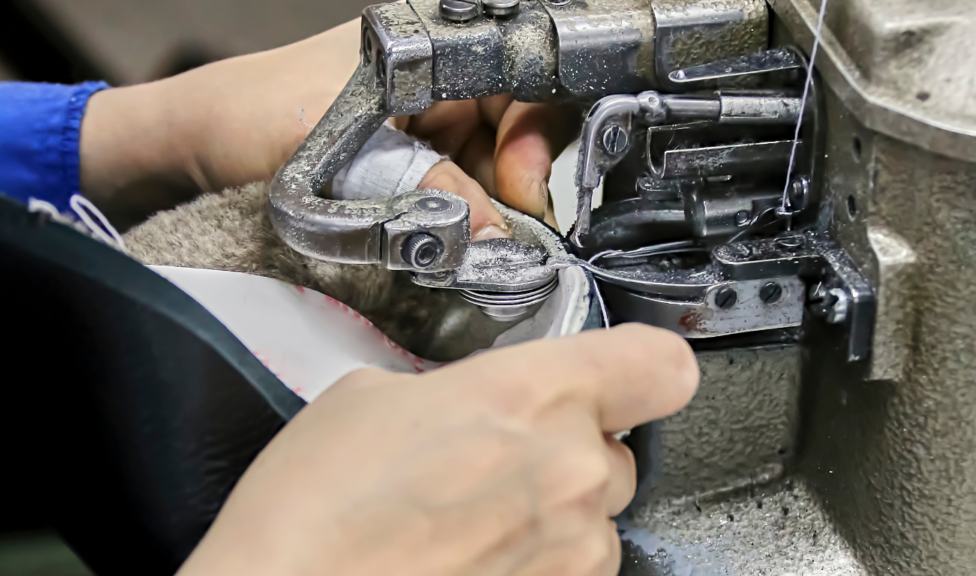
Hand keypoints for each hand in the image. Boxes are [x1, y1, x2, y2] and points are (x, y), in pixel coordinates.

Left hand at [78, 19, 575, 236]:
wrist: (190, 149)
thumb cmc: (249, 112)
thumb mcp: (344, 147)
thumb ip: (429, 187)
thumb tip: (499, 240)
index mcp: (431, 44)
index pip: (525, 73)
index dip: (537, 132)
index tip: (520, 191)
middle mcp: (439, 82)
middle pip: (521, 131)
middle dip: (519, 186)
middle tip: (505, 233)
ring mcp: (427, 128)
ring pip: (496, 175)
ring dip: (491, 217)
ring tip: (468, 248)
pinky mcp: (412, 171)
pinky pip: (462, 201)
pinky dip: (464, 229)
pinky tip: (450, 247)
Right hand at [177, 324, 698, 575]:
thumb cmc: (315, 509)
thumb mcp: (375, 398)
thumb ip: (456, 392)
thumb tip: (475, 406)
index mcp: (532, 396)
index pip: (659, 363)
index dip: (640, 366)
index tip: (620, 374)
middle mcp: (570, 475)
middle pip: (617, 450)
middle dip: (568, 451)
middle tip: (497, 460)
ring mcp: (570, 555)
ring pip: (596, 518)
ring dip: (552, 514)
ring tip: (469, 521)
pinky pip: (569, 570)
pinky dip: (534, 562)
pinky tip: (468, 558)